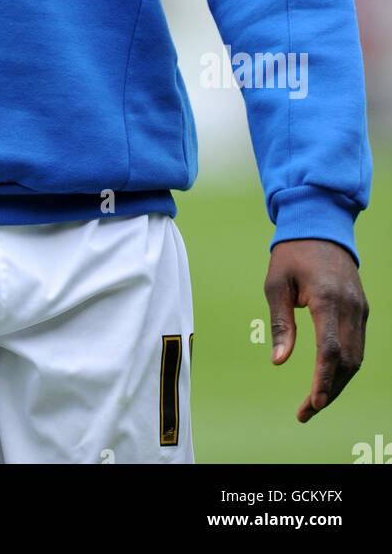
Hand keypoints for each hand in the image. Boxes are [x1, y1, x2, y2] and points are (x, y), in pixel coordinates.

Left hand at [264, 238, 367, 421]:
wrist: (320, 226)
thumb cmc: (292, 254)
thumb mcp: (276, 284)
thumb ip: (281, 323)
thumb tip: (279, 361)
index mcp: (327, 299)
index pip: (330, 350)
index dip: (323, 380)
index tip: (314, 404)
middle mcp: (349, 307)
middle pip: (347, 362)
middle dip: (329, 391)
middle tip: (307, 412)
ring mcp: (359, 308)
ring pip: (356, 357)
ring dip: (338, 383)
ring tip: (315, 402)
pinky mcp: (361, 309)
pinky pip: (358, 345)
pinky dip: (345, 366)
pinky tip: (328, 378)